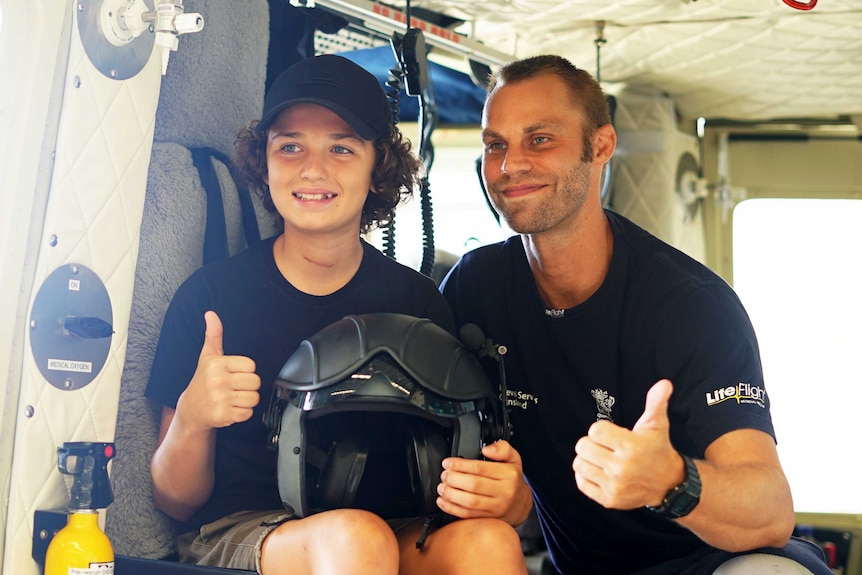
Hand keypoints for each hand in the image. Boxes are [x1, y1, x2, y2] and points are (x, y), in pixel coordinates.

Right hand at [175, 311, 260, 430]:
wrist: (192, 409)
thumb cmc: (203, 381)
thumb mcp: (208, 356)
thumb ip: (214, 335)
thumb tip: (211, 314)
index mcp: (217, 364)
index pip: (251, 366)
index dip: (244, 371)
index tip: (232, 374)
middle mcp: (218, 380)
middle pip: (255, 382)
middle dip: (247, 386)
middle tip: (233, 388)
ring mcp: (220, 399)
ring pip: (254, 398)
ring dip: (246, 401)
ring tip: (232, 398)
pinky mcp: (224, 415)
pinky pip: (248, 413)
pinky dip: (242, 413)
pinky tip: (230, 409)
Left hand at [436, 440, 532, 525]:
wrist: (521, 504)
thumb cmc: (513, 479)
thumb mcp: (513, 458)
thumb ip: (502, 448)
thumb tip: (486, 449)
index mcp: (508, 475)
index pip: (480, 468)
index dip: (460, 464)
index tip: (448, 463)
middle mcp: (504, 492)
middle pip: (473, 485)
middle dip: (453, 479)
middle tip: (444, 475)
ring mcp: (496, 507)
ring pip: (470, 502)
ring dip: (451, 494)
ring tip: (442, 487)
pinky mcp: (489, 519)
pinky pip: (468, 516)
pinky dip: (452, 509)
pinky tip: (443, 501)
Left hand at [573, 379, 683, 509]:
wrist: (668, 484)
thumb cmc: (657, 449)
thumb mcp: (657, 425)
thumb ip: (656, 403)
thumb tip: (664, 383)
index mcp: (631, 447)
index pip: (594, 431)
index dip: (601, 430)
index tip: (613, 435)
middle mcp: (622, 468)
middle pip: (583, 447)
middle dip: (592, 444)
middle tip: (606, 447)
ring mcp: (614, 486)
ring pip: (579, 464)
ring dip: (587, 459)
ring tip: (602, 458)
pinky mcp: (609, 500)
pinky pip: (581, 483)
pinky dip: (586, 476)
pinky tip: (600, 472)